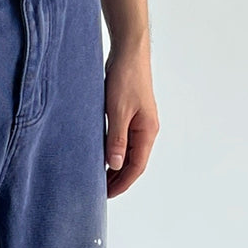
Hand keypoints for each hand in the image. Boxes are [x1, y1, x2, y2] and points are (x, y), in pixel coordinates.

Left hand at [103, 41, 158, 196]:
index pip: (136, 166)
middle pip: (134, 162)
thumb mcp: (118, 111)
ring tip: (100, 177)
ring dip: (116, 166)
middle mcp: (146, 129)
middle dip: (119, 179)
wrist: (129, 52)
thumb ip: (117, 139)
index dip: (122, 183)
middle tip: (101, 191)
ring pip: (129, 151)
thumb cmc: (126, 78)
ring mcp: (139, 122)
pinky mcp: (130, 114)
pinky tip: (102, 154)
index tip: (107, 195)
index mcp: (147, 131)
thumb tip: (116, 165)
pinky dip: (114, 151)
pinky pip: (124, 139)